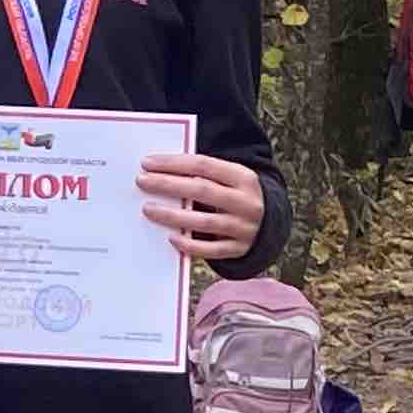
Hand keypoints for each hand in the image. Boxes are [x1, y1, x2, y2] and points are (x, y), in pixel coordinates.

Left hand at [136, 151, 269, 262]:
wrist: (270, 225)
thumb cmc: (236, 196)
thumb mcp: (230, 180)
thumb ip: (203, 175)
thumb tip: (159, 170)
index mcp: (243, 177)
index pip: (203, 165)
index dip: (173, 163)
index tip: (147, 163)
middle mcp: (246, 202)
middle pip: (201, 190)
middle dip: (168, 184)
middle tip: (141, 181)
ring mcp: (244, 227)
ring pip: (204, 222)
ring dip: (172, 215)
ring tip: (147, 208)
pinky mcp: (239, 249)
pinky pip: (211, 249)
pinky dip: (190, 244)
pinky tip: (170, 238)